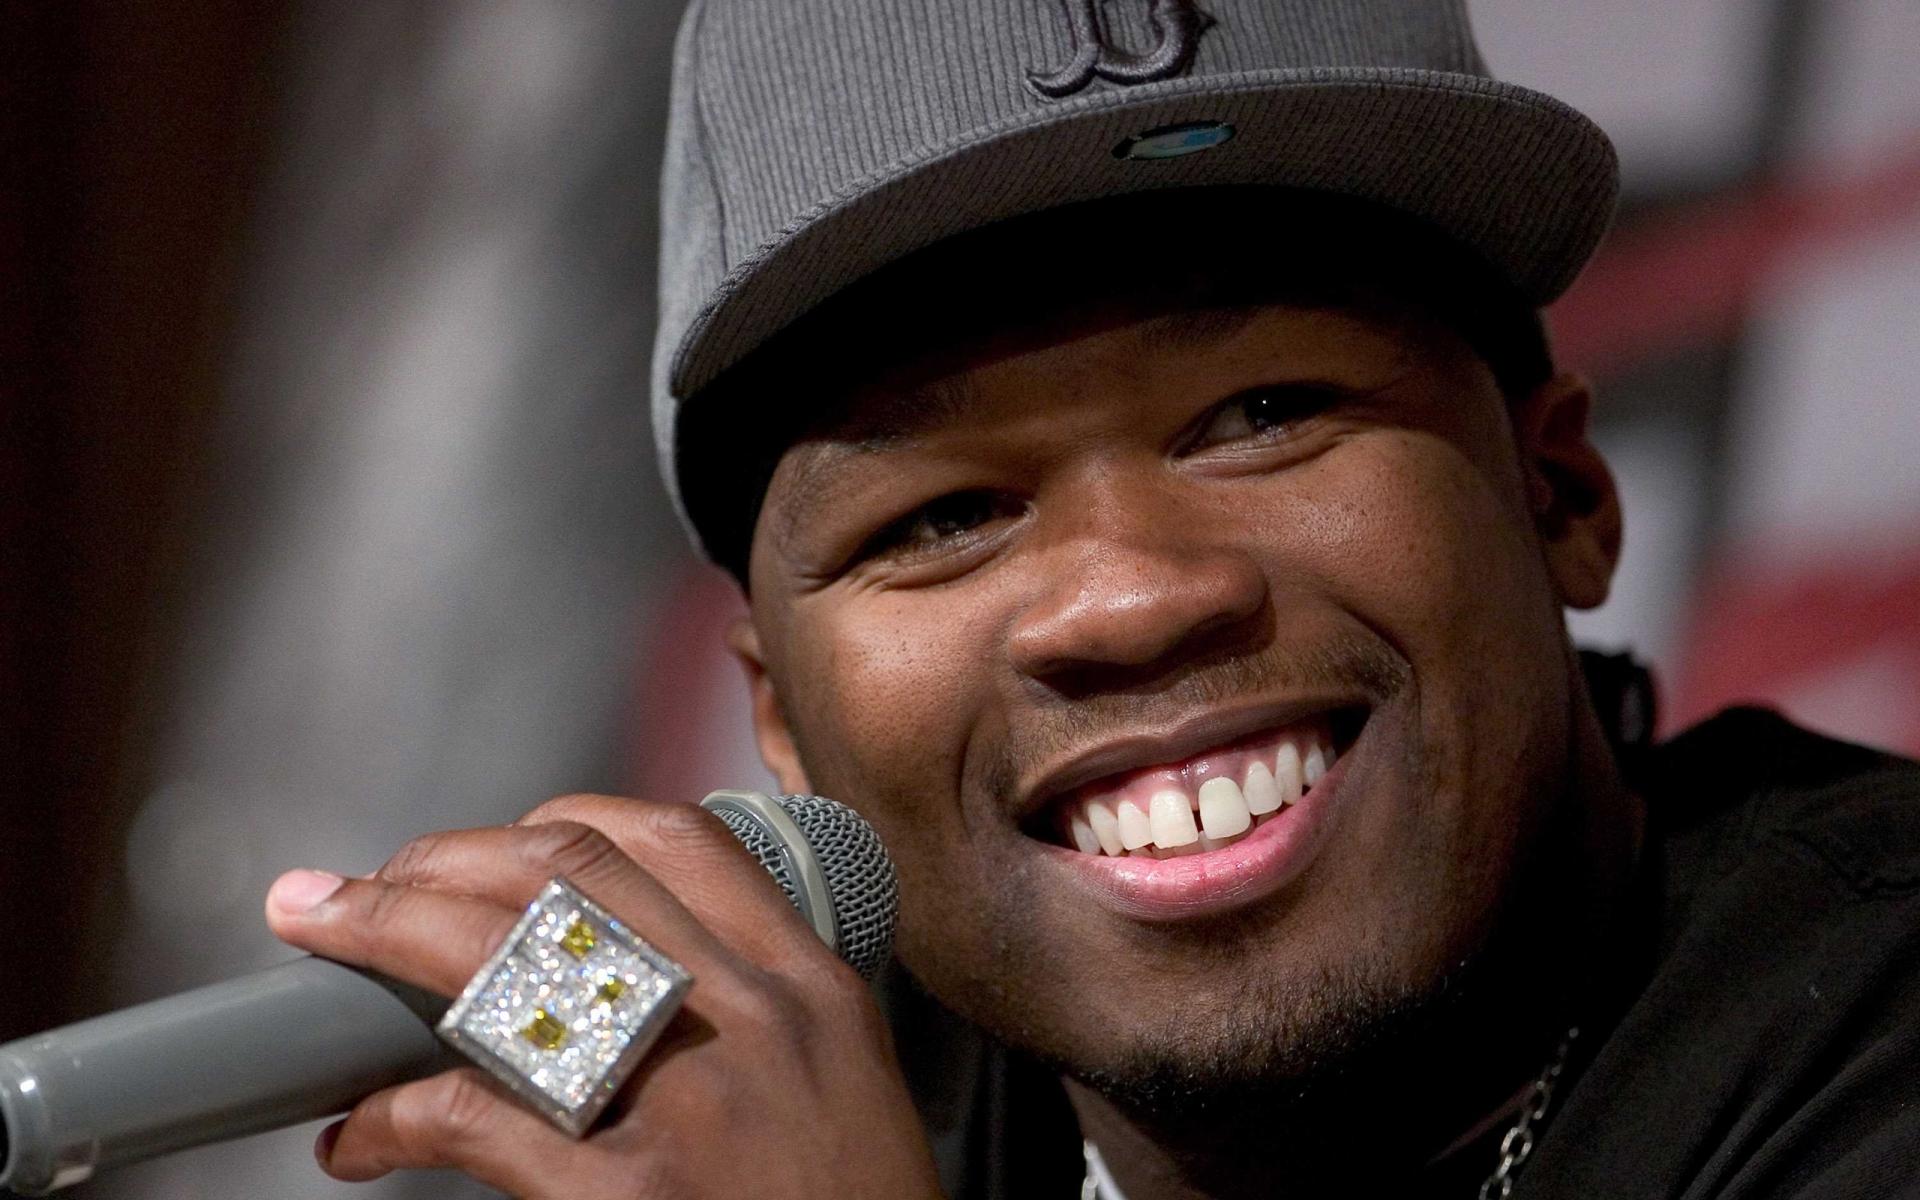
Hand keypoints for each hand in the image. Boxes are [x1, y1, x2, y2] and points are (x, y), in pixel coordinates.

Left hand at [264, 794, 945, 1198]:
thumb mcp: (842, 1083)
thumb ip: (756, 1007)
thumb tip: (620, 961)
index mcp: (808, 985)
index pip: (674, 840)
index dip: (553, 820)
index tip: (487, 844)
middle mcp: (753, 1020)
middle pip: (567, 877)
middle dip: (437, 860)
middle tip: (354, 885)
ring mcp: (693, 1103)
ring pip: (510, 964)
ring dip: (385, 937)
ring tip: (320, 941)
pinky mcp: (630, 1197)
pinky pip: (477, 1118)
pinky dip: (391, 1115)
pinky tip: (358, 1135)